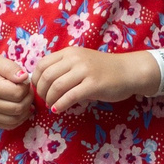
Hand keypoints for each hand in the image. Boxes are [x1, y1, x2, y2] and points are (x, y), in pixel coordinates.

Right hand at [0, 50, 32, 129]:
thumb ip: (10, 68)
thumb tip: (24, 78)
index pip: (17, 93)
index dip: (26, 86)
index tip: (23, 80)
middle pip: (18, 108)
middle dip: (28, 98)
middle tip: (26, 89)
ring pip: (16, 119)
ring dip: (26, 109)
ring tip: (23, 97)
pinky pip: (10, 125)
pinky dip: (19, 118)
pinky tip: (19, 107)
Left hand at [31, 47, 147, 112]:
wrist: (128, 71)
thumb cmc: (103, 69)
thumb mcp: (81, 61)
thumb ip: (64, 67)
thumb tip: (43, 83)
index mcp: (69, 53)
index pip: (42, 64)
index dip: (35, 79)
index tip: (39, 89)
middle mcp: (75, 59)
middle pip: (46, 76)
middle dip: (41, 92)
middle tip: (45, 100)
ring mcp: (84, 71)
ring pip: (56, 87)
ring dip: (50, 99)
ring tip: (52, 105)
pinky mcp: (93, 85)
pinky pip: (70, 96)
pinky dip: (61, 105)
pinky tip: (58, 110)